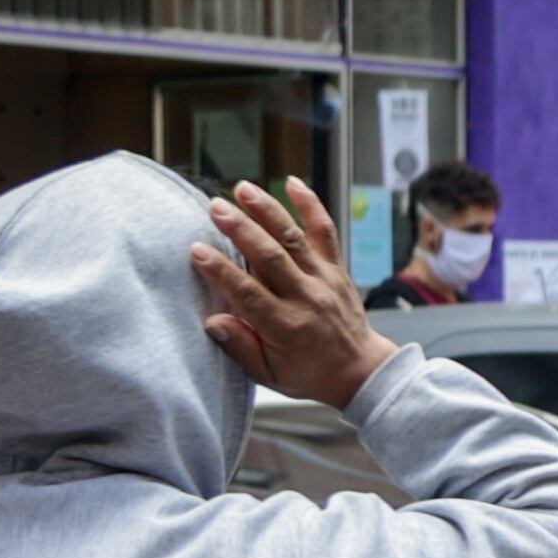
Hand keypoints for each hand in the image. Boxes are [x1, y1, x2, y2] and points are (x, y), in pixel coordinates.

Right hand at [190, 177, 397, 407]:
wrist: (360, 370)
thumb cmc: (307, 373)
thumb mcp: (269, 375)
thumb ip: (240, 348)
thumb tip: (213, 322)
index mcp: (285, 327)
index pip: (248, 294)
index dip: (221, 271)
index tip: (197, 250)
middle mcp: (306, 298)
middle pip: (270, 257)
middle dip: (241, 229)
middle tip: (214, 206)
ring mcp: (323, 279)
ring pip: (294, 238)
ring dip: (268, 210)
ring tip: (243, 188)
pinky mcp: (336, 268)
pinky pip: (325, 232)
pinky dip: (311, 205)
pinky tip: (292, 182)